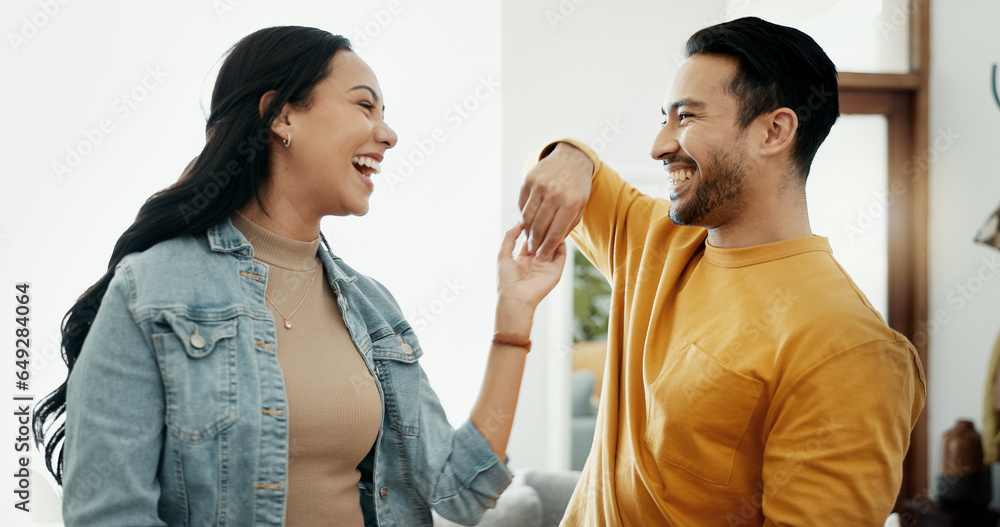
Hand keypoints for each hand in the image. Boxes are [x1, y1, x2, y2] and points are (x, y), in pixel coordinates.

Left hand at [496, 223, 566, 311]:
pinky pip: (561, 255)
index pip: (531, 240)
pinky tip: (560, 234)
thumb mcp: (503, 254)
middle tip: (546, 217)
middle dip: (544, 230)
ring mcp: (546, 266)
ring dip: (554, 236)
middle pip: (543, 242)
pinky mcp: (555, 271)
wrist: (515, 297)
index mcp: (522, 259)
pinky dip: (562, 245)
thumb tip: (519, 223)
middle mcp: (535, 262)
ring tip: (554, 223)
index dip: (532, 229)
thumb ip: (510, 237)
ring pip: (553, 246)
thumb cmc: (506, 279)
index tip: (534, 217)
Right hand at [518, 142, 593, 260]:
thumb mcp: (580, 206)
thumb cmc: (577, 187)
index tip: (541, 257)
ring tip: (528, 239)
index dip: (547, 248)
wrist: (571, 158)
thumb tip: (553, 244)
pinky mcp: (528, 180)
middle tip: (532, 251)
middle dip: (534, 243)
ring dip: (526, 232)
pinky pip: (522, 205)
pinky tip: (526, 223)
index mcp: (571, 203)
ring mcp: (540, 186)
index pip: (555, 233)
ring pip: (527, 217)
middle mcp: (555, 194)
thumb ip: (568, 226)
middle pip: (539, 227)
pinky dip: (522, 216)